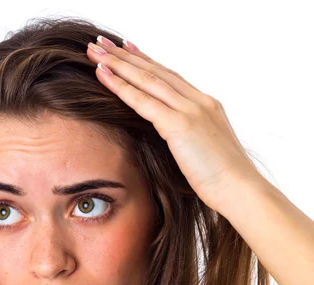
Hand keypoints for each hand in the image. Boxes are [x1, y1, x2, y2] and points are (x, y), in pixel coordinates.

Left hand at [86, 37, 262, 211]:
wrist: (241, 190)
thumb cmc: (223, 179)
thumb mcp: (203, 150)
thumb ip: (186, 137)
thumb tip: (169, 138)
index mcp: (206, 105)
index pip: (169, 76)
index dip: (145, 61)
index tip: (126, 48)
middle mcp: (198, 101)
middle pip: (155, 71)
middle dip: (126, 55)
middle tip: (102, 42)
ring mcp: (190, 110)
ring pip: (147, 79)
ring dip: (118, 64)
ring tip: (95, 51)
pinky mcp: (180, 124)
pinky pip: (143, 101)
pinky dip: (121, 86)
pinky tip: (103, 75)